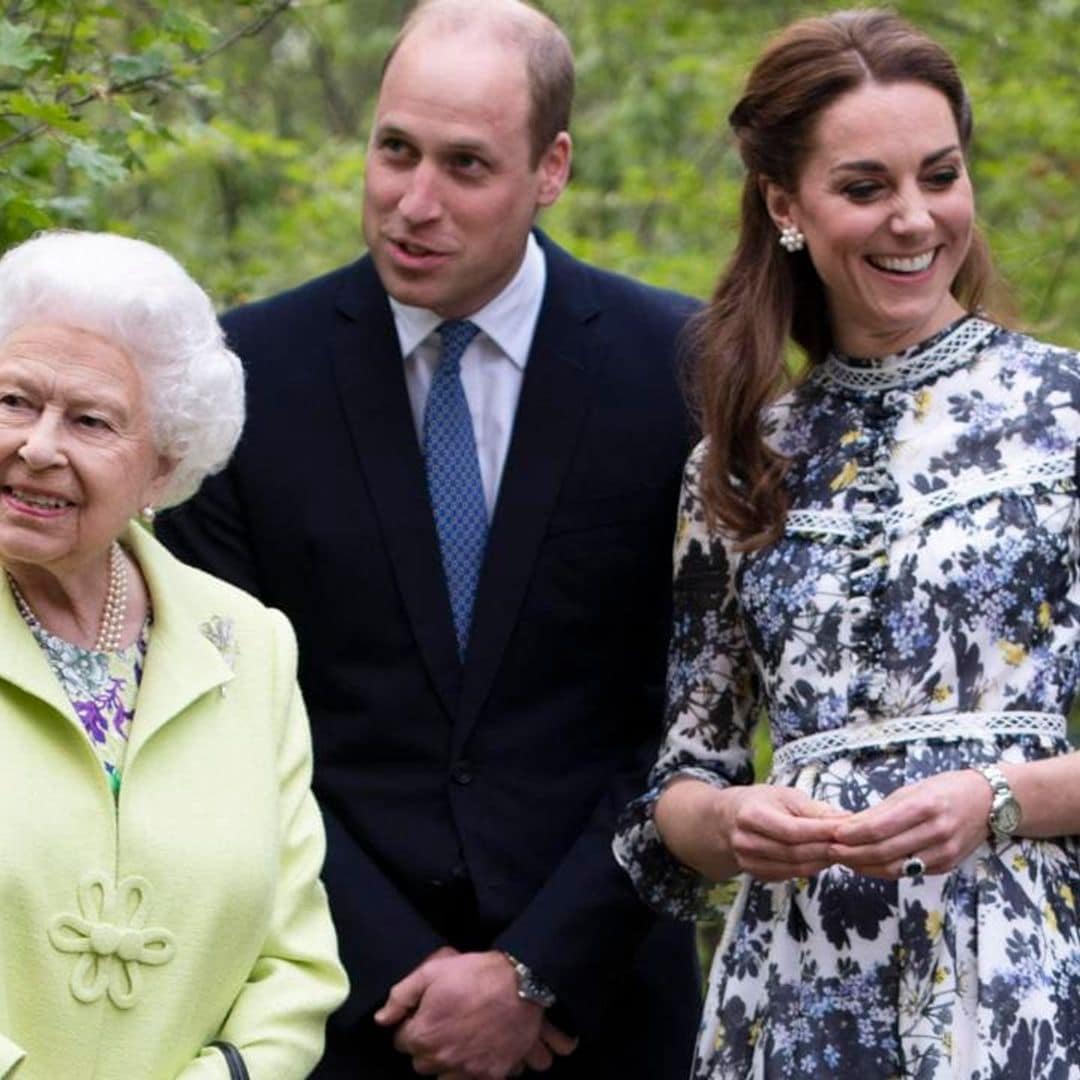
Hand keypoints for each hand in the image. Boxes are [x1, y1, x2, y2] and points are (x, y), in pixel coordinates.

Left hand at [374, 949, 574, 1077]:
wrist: (521, 984)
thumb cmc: (475, 974)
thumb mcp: (433, 971)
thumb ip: (401, 996)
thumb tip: (381, 1019)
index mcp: (423, 1035)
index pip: (401, 1041)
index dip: (412, 1024)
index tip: (425, 1013)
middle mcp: (441, 1059)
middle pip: (420, 1062)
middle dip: (427, 1044)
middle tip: (443, 1023)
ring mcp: (466, 1070)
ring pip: (443, 1076)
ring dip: (446, 1061)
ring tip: (460, 1038)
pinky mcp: (490, 1076)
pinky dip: (470, 1070)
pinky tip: (477, 1049)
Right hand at [722, 784, 850, 880]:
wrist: (727, 820)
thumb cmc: (760, 802)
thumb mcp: (785, 795)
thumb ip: (815, 810)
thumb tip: (848, 819)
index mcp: (751, 815)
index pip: (793, 830)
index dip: (822, 832)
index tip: (847, 829)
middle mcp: (746, 841)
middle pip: (794, 852)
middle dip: (826, 848)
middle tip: (851, 843)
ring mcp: (749, 862)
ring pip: (794, 868)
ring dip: (822, 861)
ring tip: (842, 852)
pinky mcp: (757, 875)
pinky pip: (789, 875)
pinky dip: (811, 869)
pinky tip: (824, 859)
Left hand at [828, 768, 991, 877]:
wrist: (990, 802)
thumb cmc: (945, 789)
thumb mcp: (913, 789)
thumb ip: (883, 809)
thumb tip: (849, 824)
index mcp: (924, 806)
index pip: (879, 827)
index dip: (852, 834)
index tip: (832, 834)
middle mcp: (936, 832)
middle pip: (884, 851)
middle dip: (852, 854)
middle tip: (830, 850)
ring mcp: (944, 852)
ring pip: (895, 868)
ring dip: (864, 866)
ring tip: (843, 859)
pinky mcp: (946, 866)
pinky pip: (909, 871)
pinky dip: (884, 869)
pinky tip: (867, 863)